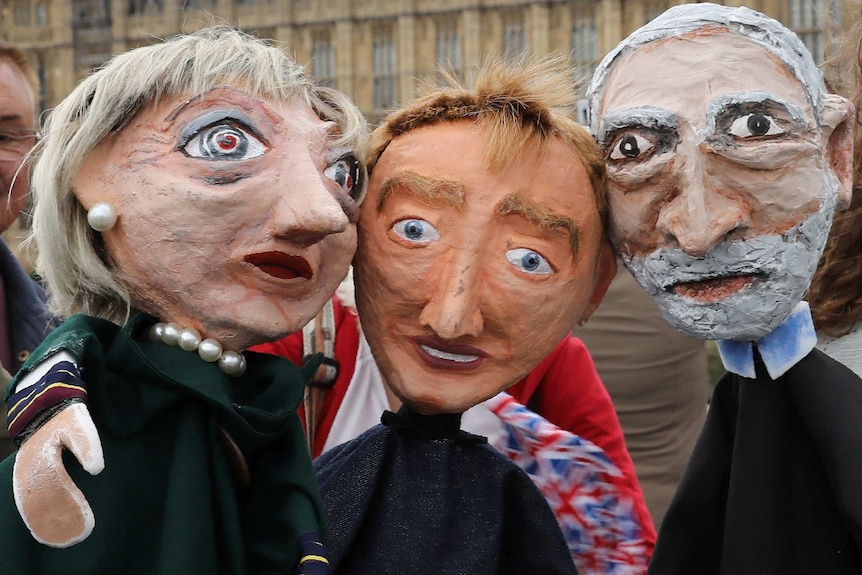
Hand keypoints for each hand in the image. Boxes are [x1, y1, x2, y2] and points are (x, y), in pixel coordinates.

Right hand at [12, 402, 103, 546]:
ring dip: (45, 521)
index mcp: (41, 454)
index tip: (85, 522)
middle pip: (42, 499)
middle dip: (59, 518)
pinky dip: (34, 516)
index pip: (56, 485)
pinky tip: (43, 530)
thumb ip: (87, 446)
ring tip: (62, 538)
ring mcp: (24, 473)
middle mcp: (28, 467)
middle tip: (79, 535)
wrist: (45, 408)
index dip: (70, 505)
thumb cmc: (67, 418)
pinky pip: (27, 500)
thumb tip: (96, 470)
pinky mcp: (26, 477)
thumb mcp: (78, 424)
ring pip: (31, 503)